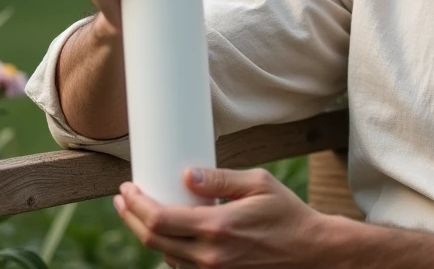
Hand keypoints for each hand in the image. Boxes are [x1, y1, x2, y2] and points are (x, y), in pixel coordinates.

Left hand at [114, 167, 330, 268]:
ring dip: (146, 234)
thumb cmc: (287, 213)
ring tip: (139, 212)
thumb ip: (220, 180)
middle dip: (131, 218)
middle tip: (123, 198)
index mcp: (217, 227)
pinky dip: (167, 248)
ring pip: (163, 256)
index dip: (136, 204)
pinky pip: (181, 266)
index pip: (159, 219)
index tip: (127, 188)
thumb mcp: (259, 184)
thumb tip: (186, 174)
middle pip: (153, 240)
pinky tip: (166, 232)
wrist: (310, 251)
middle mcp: (210, 255)